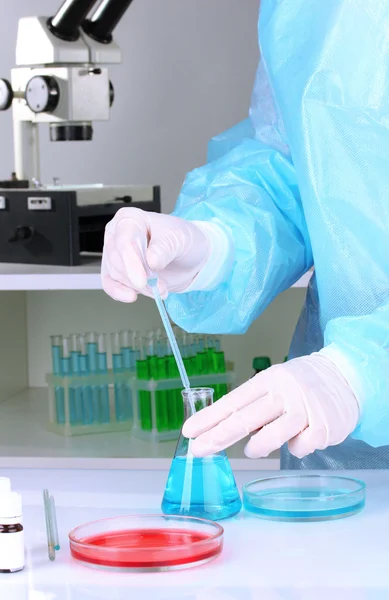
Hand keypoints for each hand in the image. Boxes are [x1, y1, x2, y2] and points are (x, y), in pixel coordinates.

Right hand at [101, 208, 211, 301]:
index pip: (124, 239)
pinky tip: (132, 296)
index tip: (142, 279)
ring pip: (116, 274)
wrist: (190, 259)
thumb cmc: (183, 240)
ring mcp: (117, 255)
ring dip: (139, 287)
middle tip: (160, 285)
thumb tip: (151, 260)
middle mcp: (118, 235)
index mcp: (130, 219)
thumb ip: (165, 248)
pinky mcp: (118, 273)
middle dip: (138, 277)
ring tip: (160, 287)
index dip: (131, 260)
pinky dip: (120, 293)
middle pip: (117, 258)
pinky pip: (109, 284)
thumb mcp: (180, 239)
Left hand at [182, 353, 359, 458]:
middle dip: (217, 436)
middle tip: (197, 450)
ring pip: (270, 438)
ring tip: (251, 449)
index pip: (233, 401)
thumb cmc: (303, 384)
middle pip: (245, 418)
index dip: (209, 418)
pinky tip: (301, 435)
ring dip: (256, 448)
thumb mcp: (276, 383)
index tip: (188, 431)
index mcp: (269, 379)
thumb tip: (229, 431)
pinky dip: (296, 446)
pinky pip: (300, 448)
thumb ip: (255, 406)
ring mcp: (305, 410)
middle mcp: (285, 392)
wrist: (347, 377)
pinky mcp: (324, 428)